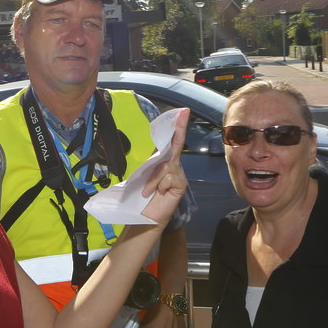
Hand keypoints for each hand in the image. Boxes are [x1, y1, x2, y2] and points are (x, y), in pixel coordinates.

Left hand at [140, 109, 189, 224]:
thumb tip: (161, 158)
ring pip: (166, 166)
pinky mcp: (180, 185)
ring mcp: (178, 175)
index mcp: (164, 161)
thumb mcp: (145, 176)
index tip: (182, 112)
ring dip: (154, 179)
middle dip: (180, 128)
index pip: (171, 142)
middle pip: (176, 145)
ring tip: (148, 191)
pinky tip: (158, 193)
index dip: (177, 127)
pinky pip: (169, 178)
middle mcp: (174, 166)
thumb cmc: (143, 196)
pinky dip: (159, 185)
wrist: (145, 215)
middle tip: (184, 112)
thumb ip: (154, 165)